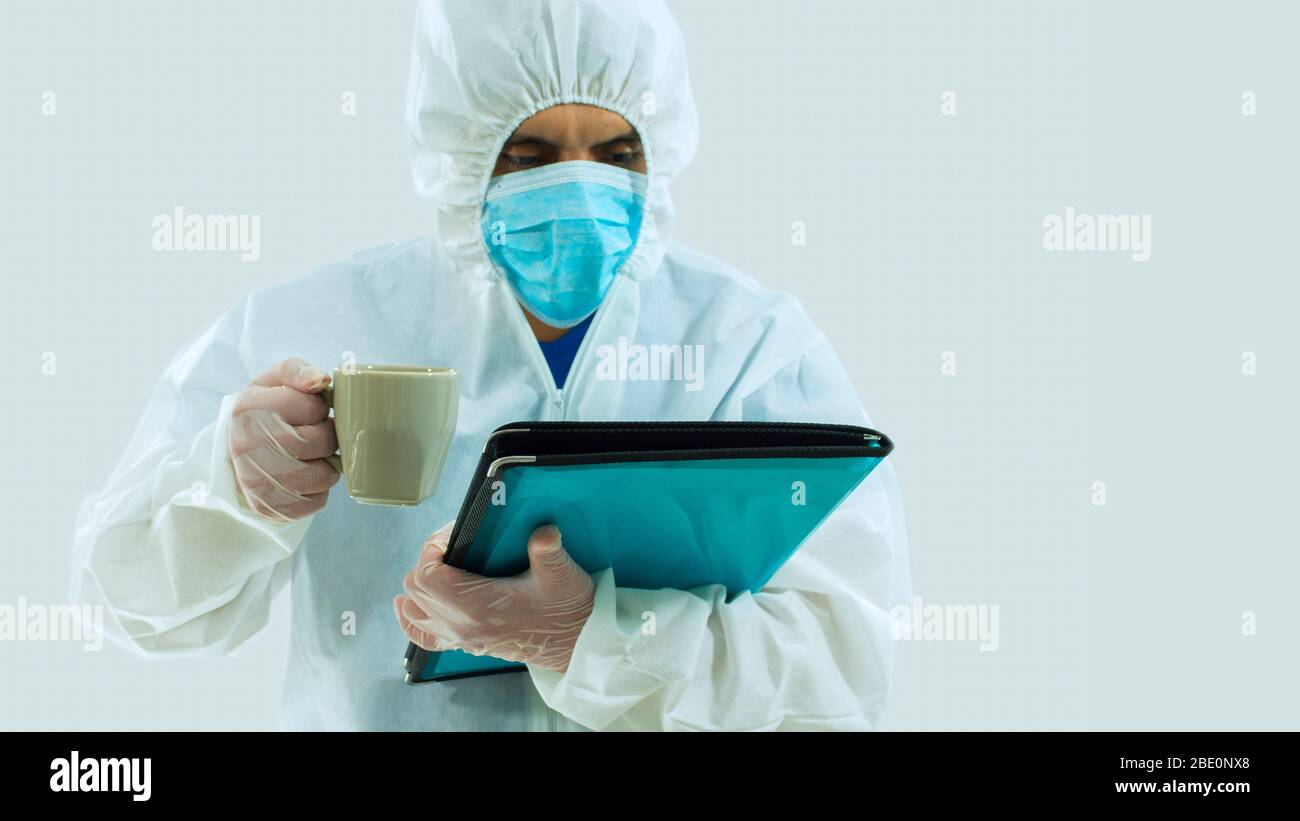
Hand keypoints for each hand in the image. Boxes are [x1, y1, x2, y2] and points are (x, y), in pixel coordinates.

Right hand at [229, 357, 339, 522]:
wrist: (237, 457)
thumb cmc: (264, 414)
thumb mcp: (271, 383)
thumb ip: (295, 371)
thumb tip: (321, 380)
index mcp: (247, 409)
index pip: (310, 405)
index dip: (318, 407)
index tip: (308, 410)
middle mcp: (246, 447)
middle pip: (321, 441)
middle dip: (327, 435)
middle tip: (314, 433)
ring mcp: (256, 482)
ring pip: (324, 474)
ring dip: (328, 464)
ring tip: (311, 455)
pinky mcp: (271, 509)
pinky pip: (319, 501)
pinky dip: (320, 489)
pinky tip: (304, 476)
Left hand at [395, 522, 595, 672]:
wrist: (575, 643)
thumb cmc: (567, 609)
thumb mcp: (562, 576)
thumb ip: (548, 552)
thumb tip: (543, 533)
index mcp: (477, 607)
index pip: (426, 574)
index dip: (432, 547)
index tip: (453, 533)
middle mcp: (461, 626)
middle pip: (415, 588)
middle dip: (428, 560)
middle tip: (455, 543)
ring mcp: (461, 638)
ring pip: (414, 609)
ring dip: (419, 585)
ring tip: (441, 565)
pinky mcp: (466, 645)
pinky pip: (423, 637)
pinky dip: (411, 619)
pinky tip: (408, 605)